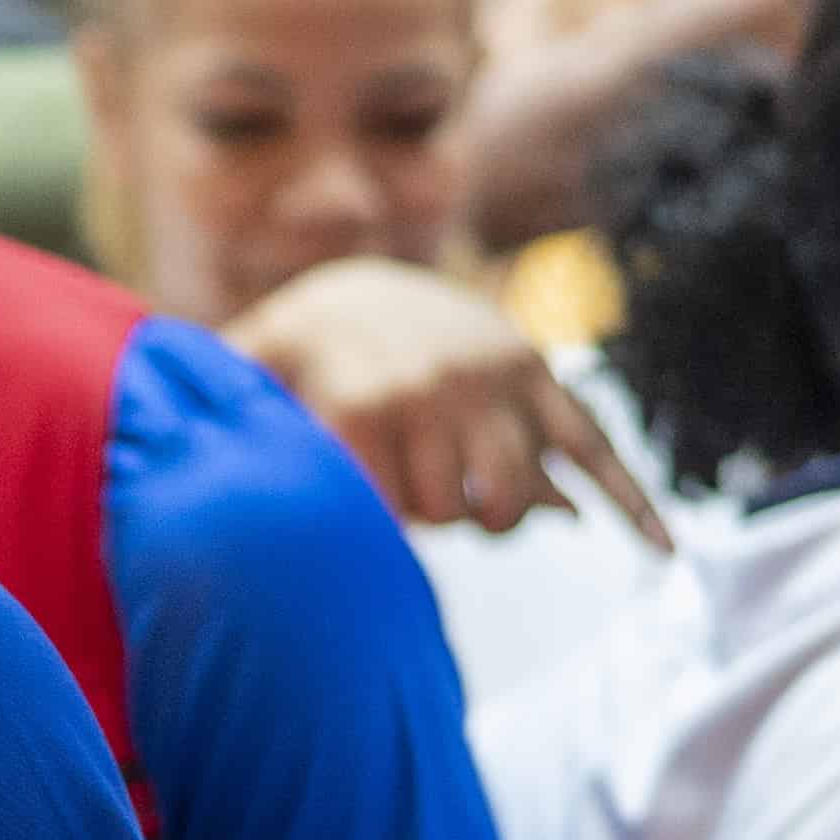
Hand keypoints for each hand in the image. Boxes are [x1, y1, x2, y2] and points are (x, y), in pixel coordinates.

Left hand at [225, 255, 673, 546]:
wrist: (354, 287)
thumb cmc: (289, 362)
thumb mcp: (249, 388)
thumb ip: (223, 431)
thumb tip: (176, 479)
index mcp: (365, 402)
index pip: (393, 518)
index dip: (380, 533)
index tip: (355, 513)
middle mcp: (438, 390)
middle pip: (458, 515)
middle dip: (435, 523)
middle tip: (410, 495)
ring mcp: (498, 384)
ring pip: (521, 497)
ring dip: (498, 518)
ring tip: (470, 505)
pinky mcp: (542, 381)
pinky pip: (598, 449)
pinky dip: (633, 502)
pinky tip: (663, 551)